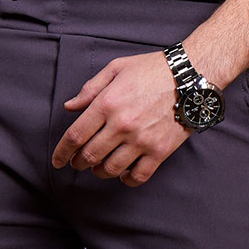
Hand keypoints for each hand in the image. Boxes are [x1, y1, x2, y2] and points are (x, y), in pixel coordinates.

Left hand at [51, 51, 189, 186]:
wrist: (190, 76)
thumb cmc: (151, 69)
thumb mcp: (116, 68)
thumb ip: (90, 88)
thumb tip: (70, 107)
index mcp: (108, 103)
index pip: (76, 135)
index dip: (62, 152)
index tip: (57, 161)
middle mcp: (122, 125)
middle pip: (90, 156)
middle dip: (78, 163)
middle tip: (77, 162)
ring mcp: (141, 141)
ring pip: (110, 170)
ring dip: (99, 171)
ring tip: (99, 166)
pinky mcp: (159, 152)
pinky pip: (137, 177)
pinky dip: (126, 179)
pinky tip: (123, 172)